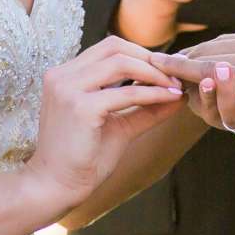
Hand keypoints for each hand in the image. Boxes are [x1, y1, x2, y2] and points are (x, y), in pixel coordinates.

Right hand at [25, 36, 185, 209]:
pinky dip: (152, 93)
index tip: (169, 69)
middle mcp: (62, 76)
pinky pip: (126, 93)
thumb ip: (145, 108)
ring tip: (176, 87)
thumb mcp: (119, 125)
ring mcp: (68, 89)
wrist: (55, 187)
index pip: (109, 48)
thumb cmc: (84, 158)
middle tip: (176, 75)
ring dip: (155, 73)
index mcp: (66, 75)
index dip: (142, 54)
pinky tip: (170, 99)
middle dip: (150, 58)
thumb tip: (179, 94)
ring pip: (122, 63)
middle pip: (115, 47)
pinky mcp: (80, 108)